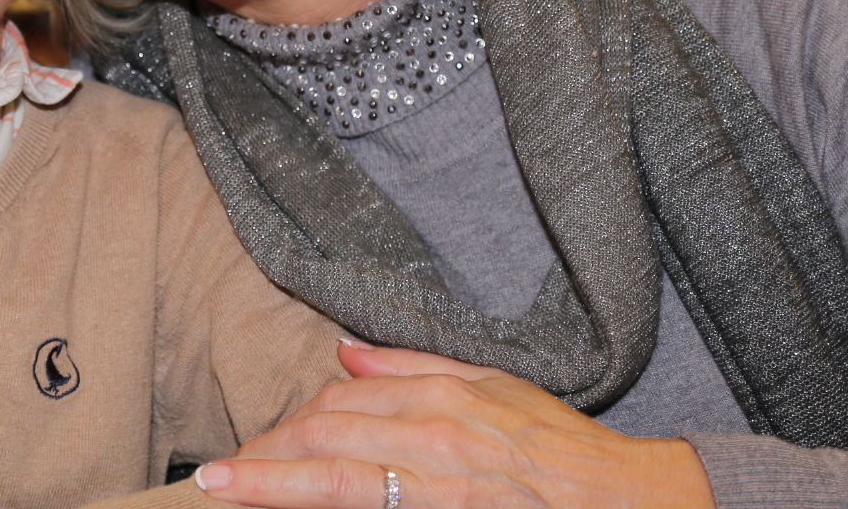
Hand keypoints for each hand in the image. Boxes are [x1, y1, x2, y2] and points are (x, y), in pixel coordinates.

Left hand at [191, 341, 714, 508]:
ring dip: (274, 487)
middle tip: (220, 478)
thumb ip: (412, 367)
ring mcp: (439, 487)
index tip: (246, 450)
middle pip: (323, 440)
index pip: (335, 406)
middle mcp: (431, 439)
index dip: (284, 428)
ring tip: (227, 492)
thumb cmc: (560, 446)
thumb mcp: (490, 385)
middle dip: (265, 458)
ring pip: (338, 479)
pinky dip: (328, 508)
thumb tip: (345, 354)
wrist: (626, 498)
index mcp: (437, 400)